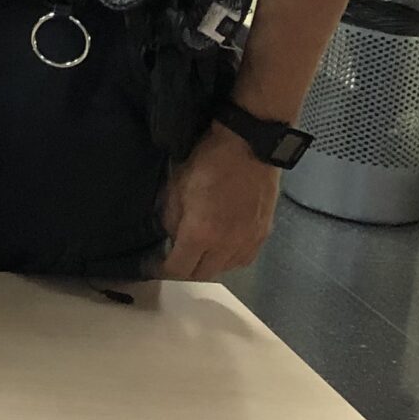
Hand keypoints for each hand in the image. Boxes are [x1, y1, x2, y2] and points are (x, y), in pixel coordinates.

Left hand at [158, 125, 281, 278]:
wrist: (249, 146)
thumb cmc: (208, 161)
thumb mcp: (176, 187)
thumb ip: (171, 218)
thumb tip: (173, 237)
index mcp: (201, 234)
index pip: (179, 269)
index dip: (163, 270)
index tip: (154, 265)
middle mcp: (226, 246)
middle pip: (202, 274)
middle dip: (185, 270)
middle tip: (175, 257)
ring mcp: (248, 242)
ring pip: (224, 269)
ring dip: (208, 264)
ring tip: (198, 250)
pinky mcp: (264, 234)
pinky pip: (243, 259)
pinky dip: (229, 258)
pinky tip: (221, 246)